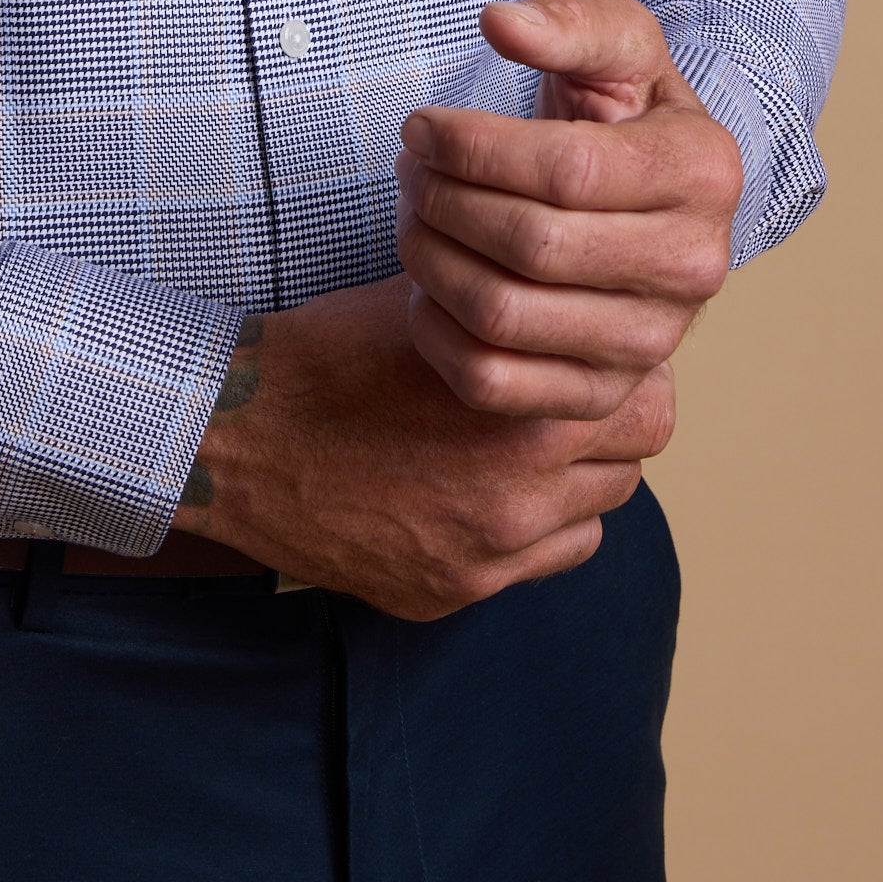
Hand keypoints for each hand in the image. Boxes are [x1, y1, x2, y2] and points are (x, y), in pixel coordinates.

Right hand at [170, 274, 674, 618]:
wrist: (234, 440)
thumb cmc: (327, 357)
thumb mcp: (429, 307)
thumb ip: (513, 309)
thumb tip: (571, 286)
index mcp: (520, 416)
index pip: (648, 402)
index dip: (630, 370)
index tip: (602, 352)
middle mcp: (517, 498)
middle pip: (632, 464)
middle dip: (612, 425)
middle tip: (574, 395)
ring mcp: (486, 558)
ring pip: (592, 517)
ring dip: (576, 479)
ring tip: (525, 442)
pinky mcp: (450, 595)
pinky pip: (536, 562)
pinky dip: (531, 528)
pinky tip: (483, 487)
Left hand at [396, 0, 742, 421]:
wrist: (643, 203)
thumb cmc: (620, 113)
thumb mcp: (615, 47)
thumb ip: (567, 23)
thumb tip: (500, 22)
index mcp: (705, 172)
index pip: (568, 169)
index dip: (473, 145)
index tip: (419, 125)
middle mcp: (695, 267)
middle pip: (531, 244)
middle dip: (444, 197)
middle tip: (407, 167)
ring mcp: (652, 343)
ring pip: (503, 314)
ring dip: (429, 257)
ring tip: (412, 212)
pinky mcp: (600, 395)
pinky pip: (490, 381)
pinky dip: (435, 331)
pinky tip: (426, 280)